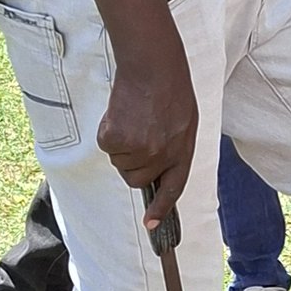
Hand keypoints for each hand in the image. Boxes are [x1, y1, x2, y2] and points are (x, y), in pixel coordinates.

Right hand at [99, 34, 196, 233]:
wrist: (153, 65)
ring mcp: (140, 150)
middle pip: (136, 177)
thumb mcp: (183, 121)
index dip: (161, 208)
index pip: (173, 188)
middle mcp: (162, 156)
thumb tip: (154, 166)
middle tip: (137, 131)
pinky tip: (122, 113)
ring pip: (120, 161)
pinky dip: (109, 131)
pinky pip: (107, 146)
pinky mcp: (117, 139)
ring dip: (121, 143)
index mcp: (183, 151)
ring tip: (133, 116)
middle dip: (132, 162)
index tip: (151, 225)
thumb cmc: (169, 87)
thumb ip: (171, 147)